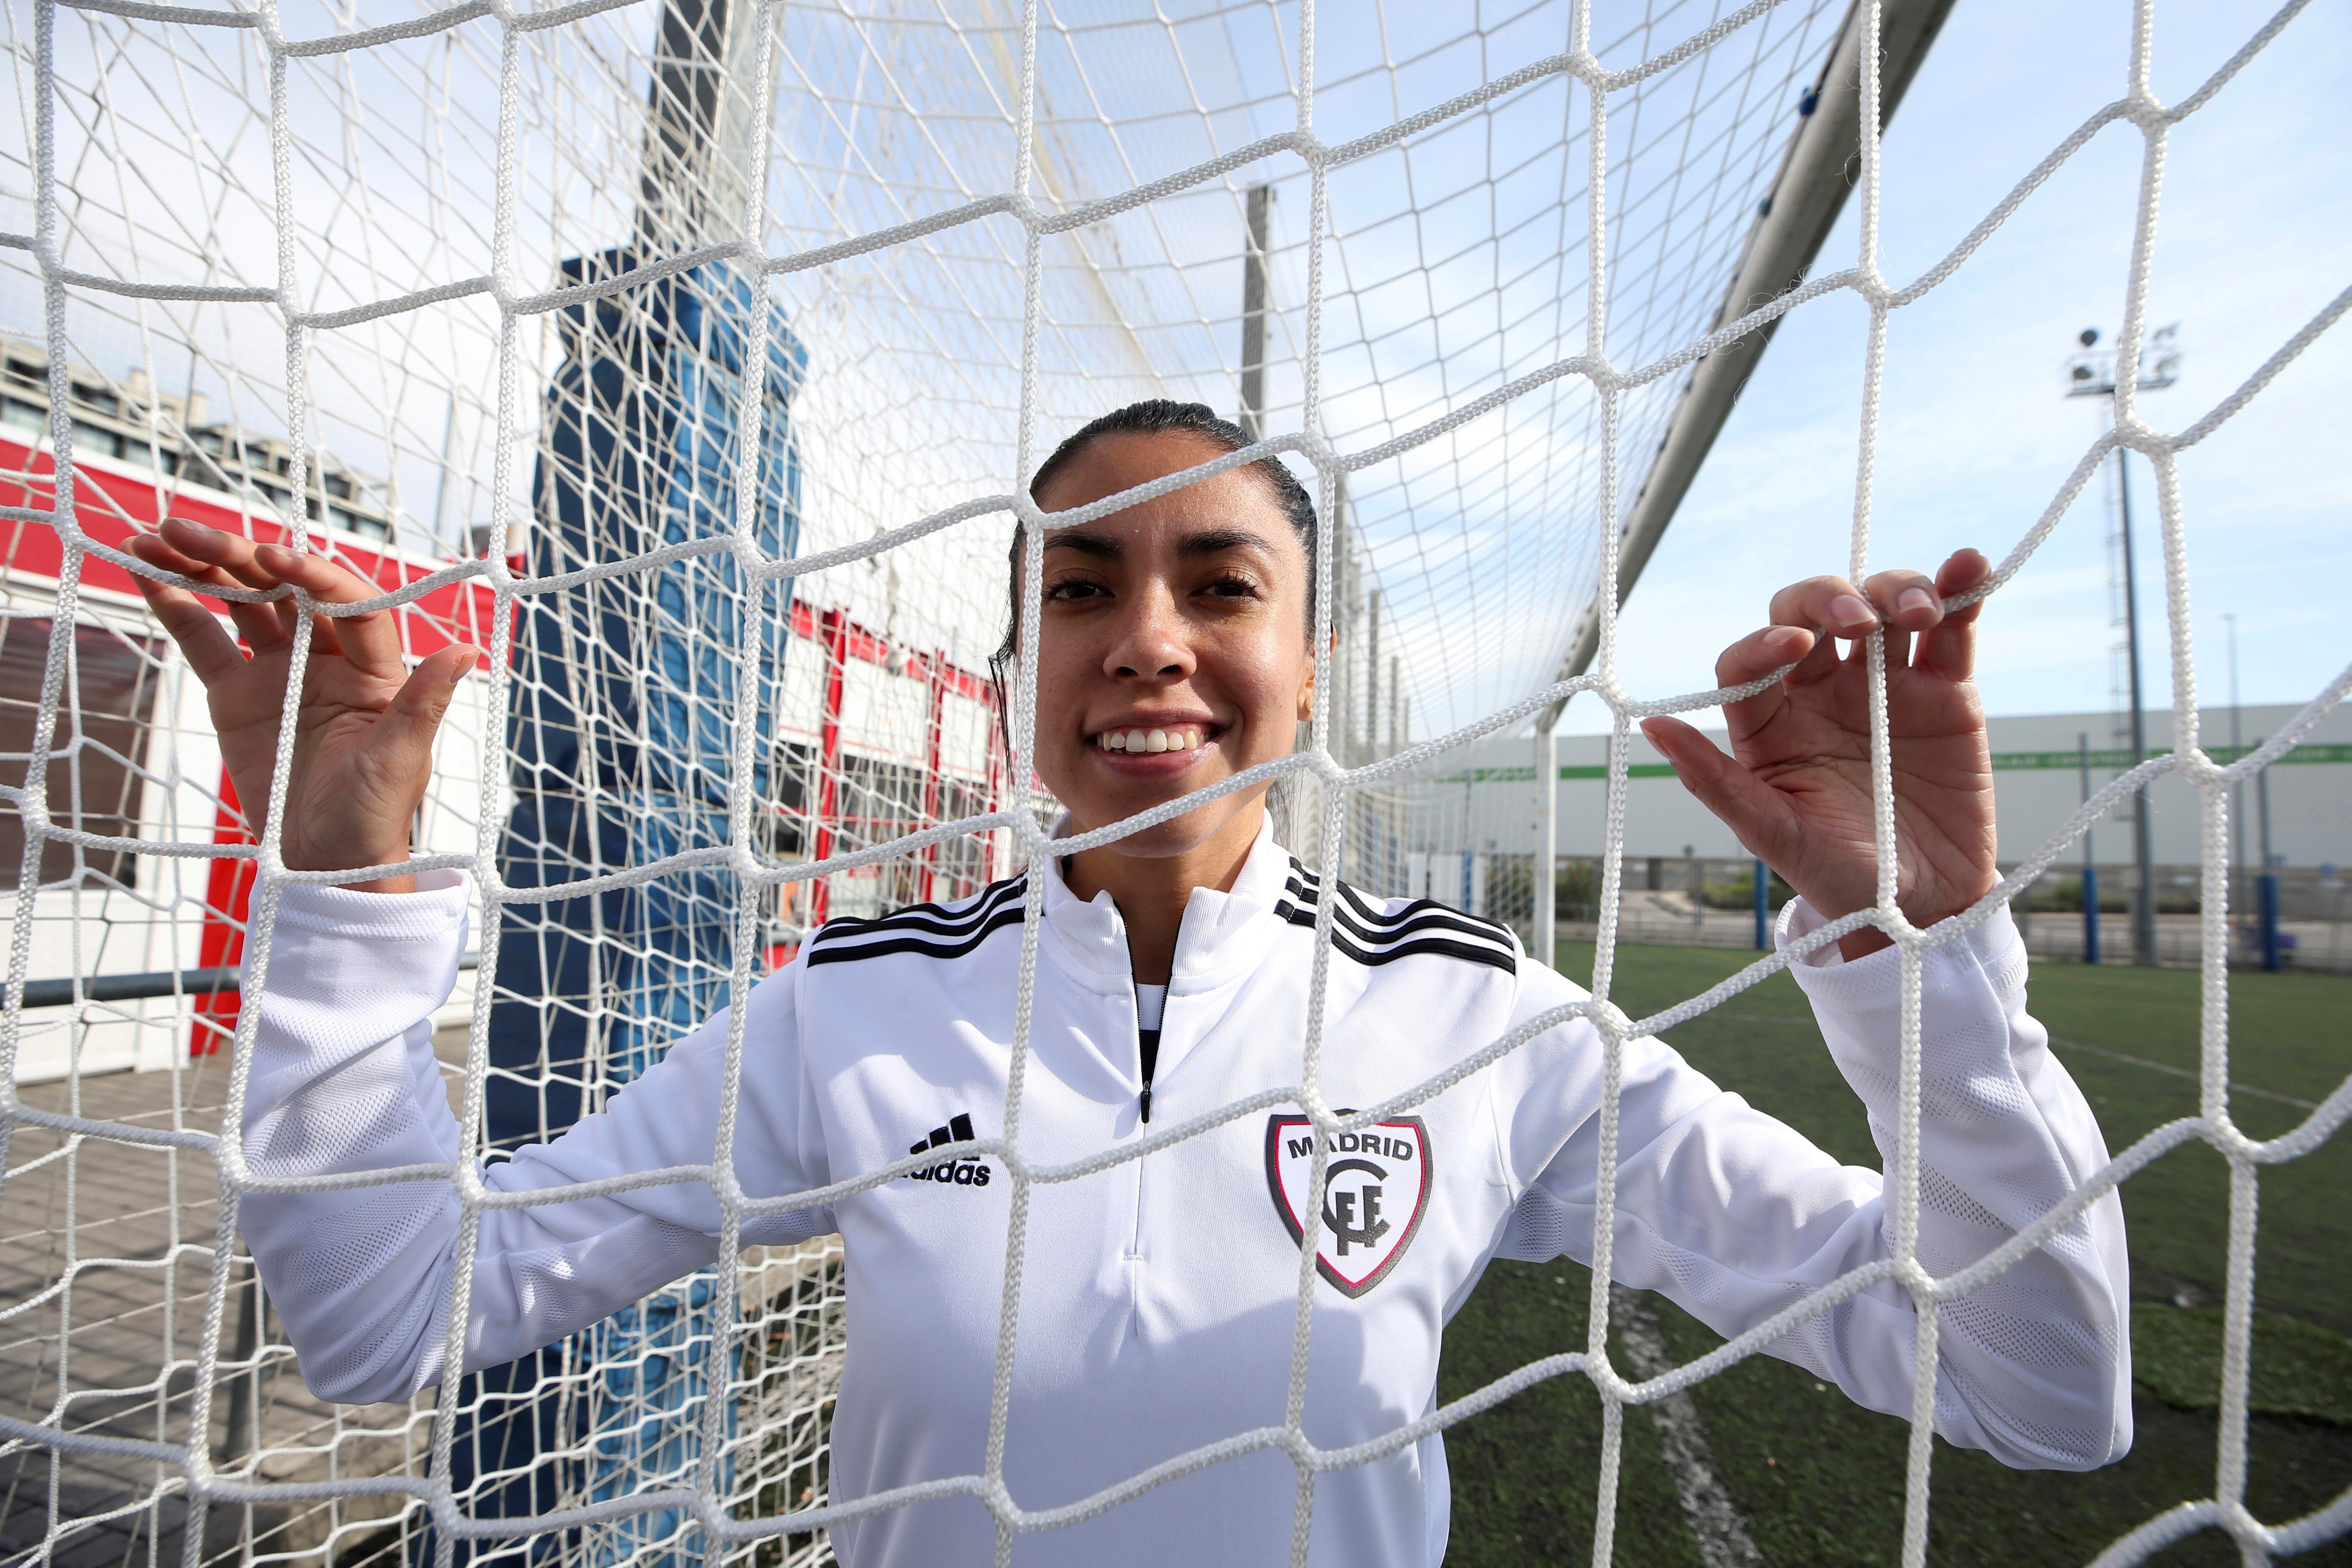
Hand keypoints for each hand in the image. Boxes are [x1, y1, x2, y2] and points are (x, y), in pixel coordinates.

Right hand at [125, 517, 476, 893]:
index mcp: (373, 666)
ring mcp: (278, 670)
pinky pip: (204, 639)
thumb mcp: (401, 759)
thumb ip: (424, 702)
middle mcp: (326, 656)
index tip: (270, 557)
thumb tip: (467, 652)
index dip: (310, 574)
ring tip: (150, 539)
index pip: (345, 602)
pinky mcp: (237, 692)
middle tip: (184, 531)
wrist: (326, 860)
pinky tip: (145, 572)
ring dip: (198, 568)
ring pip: (239, 603)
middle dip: (237, 556)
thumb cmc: (374, 813)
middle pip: (283, 589)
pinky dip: (175, 605)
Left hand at [1640, 550, 1996, 960]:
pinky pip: (1951, 630)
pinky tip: (1969, 567)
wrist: (1922, 906)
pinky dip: (1959, 591)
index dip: (1766, 641)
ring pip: (1882, 606)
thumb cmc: (1836, 875)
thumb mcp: (1772, 832)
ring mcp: (1885, 684)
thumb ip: (1714, 779)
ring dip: (1899, 590)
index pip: (1750, 659)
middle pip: (1812, 611)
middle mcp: (1822, 691)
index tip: (1795, 644)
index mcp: (1770, 721)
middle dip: (1830, 597)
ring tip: (1922, 615)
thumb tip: (1650, 725)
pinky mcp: (1945, 690)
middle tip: (1860, 621)